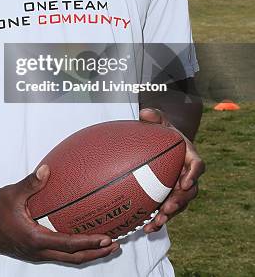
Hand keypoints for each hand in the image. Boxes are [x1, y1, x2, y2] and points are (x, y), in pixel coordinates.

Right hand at [0, 165, 119, 264]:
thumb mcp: (11, 193)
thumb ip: (30, 183)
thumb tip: (46, 169)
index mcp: (35, 240)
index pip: (68, 244)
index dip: (89, 243)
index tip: (106, 238)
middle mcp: (38, 252)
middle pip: (74, 258)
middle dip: (96, 254)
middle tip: (115, 245)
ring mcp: (36, 254)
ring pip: (68, 259)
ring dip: (87, 254)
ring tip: (105, 246)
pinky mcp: (35, 252)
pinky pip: (60, 253)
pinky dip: (75, 250)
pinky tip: (82, 239)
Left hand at [139, 108, 204, 233]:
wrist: (160, 144)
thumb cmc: (161, 131)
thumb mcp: (159, 120)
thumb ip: (154, 116)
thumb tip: (146, 114)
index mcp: (189, 156)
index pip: (197, 165)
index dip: (193, 175)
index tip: (185, 183)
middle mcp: (187, 175)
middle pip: (190, 191)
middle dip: (180, 201)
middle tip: (167, 207)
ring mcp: (178, 188)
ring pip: (179, 205)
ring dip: (169, 215)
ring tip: (157, 221)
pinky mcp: (168, 198)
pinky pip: (166, 212)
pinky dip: (157, 221)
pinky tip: (146, 228)